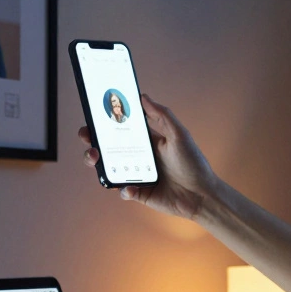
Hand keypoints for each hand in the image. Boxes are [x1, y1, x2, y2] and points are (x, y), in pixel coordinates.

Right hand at [79, 95, 219, 219]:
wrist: (202, 195)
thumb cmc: (194, 163)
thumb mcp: (179, 134)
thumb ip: (162, 115)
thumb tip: (143, 96)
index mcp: (146, 141)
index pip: (120, 129)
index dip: (104, 123)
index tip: (93, 117)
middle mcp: (138, 157)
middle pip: (108, 149)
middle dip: (93, 142)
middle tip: (87, 138)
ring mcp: (136, 175)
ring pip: (109, 169)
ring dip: (99, 163)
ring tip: (96, 158)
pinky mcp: (139, 193)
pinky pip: (124, 191)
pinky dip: (124, 189)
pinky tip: (131, 188)